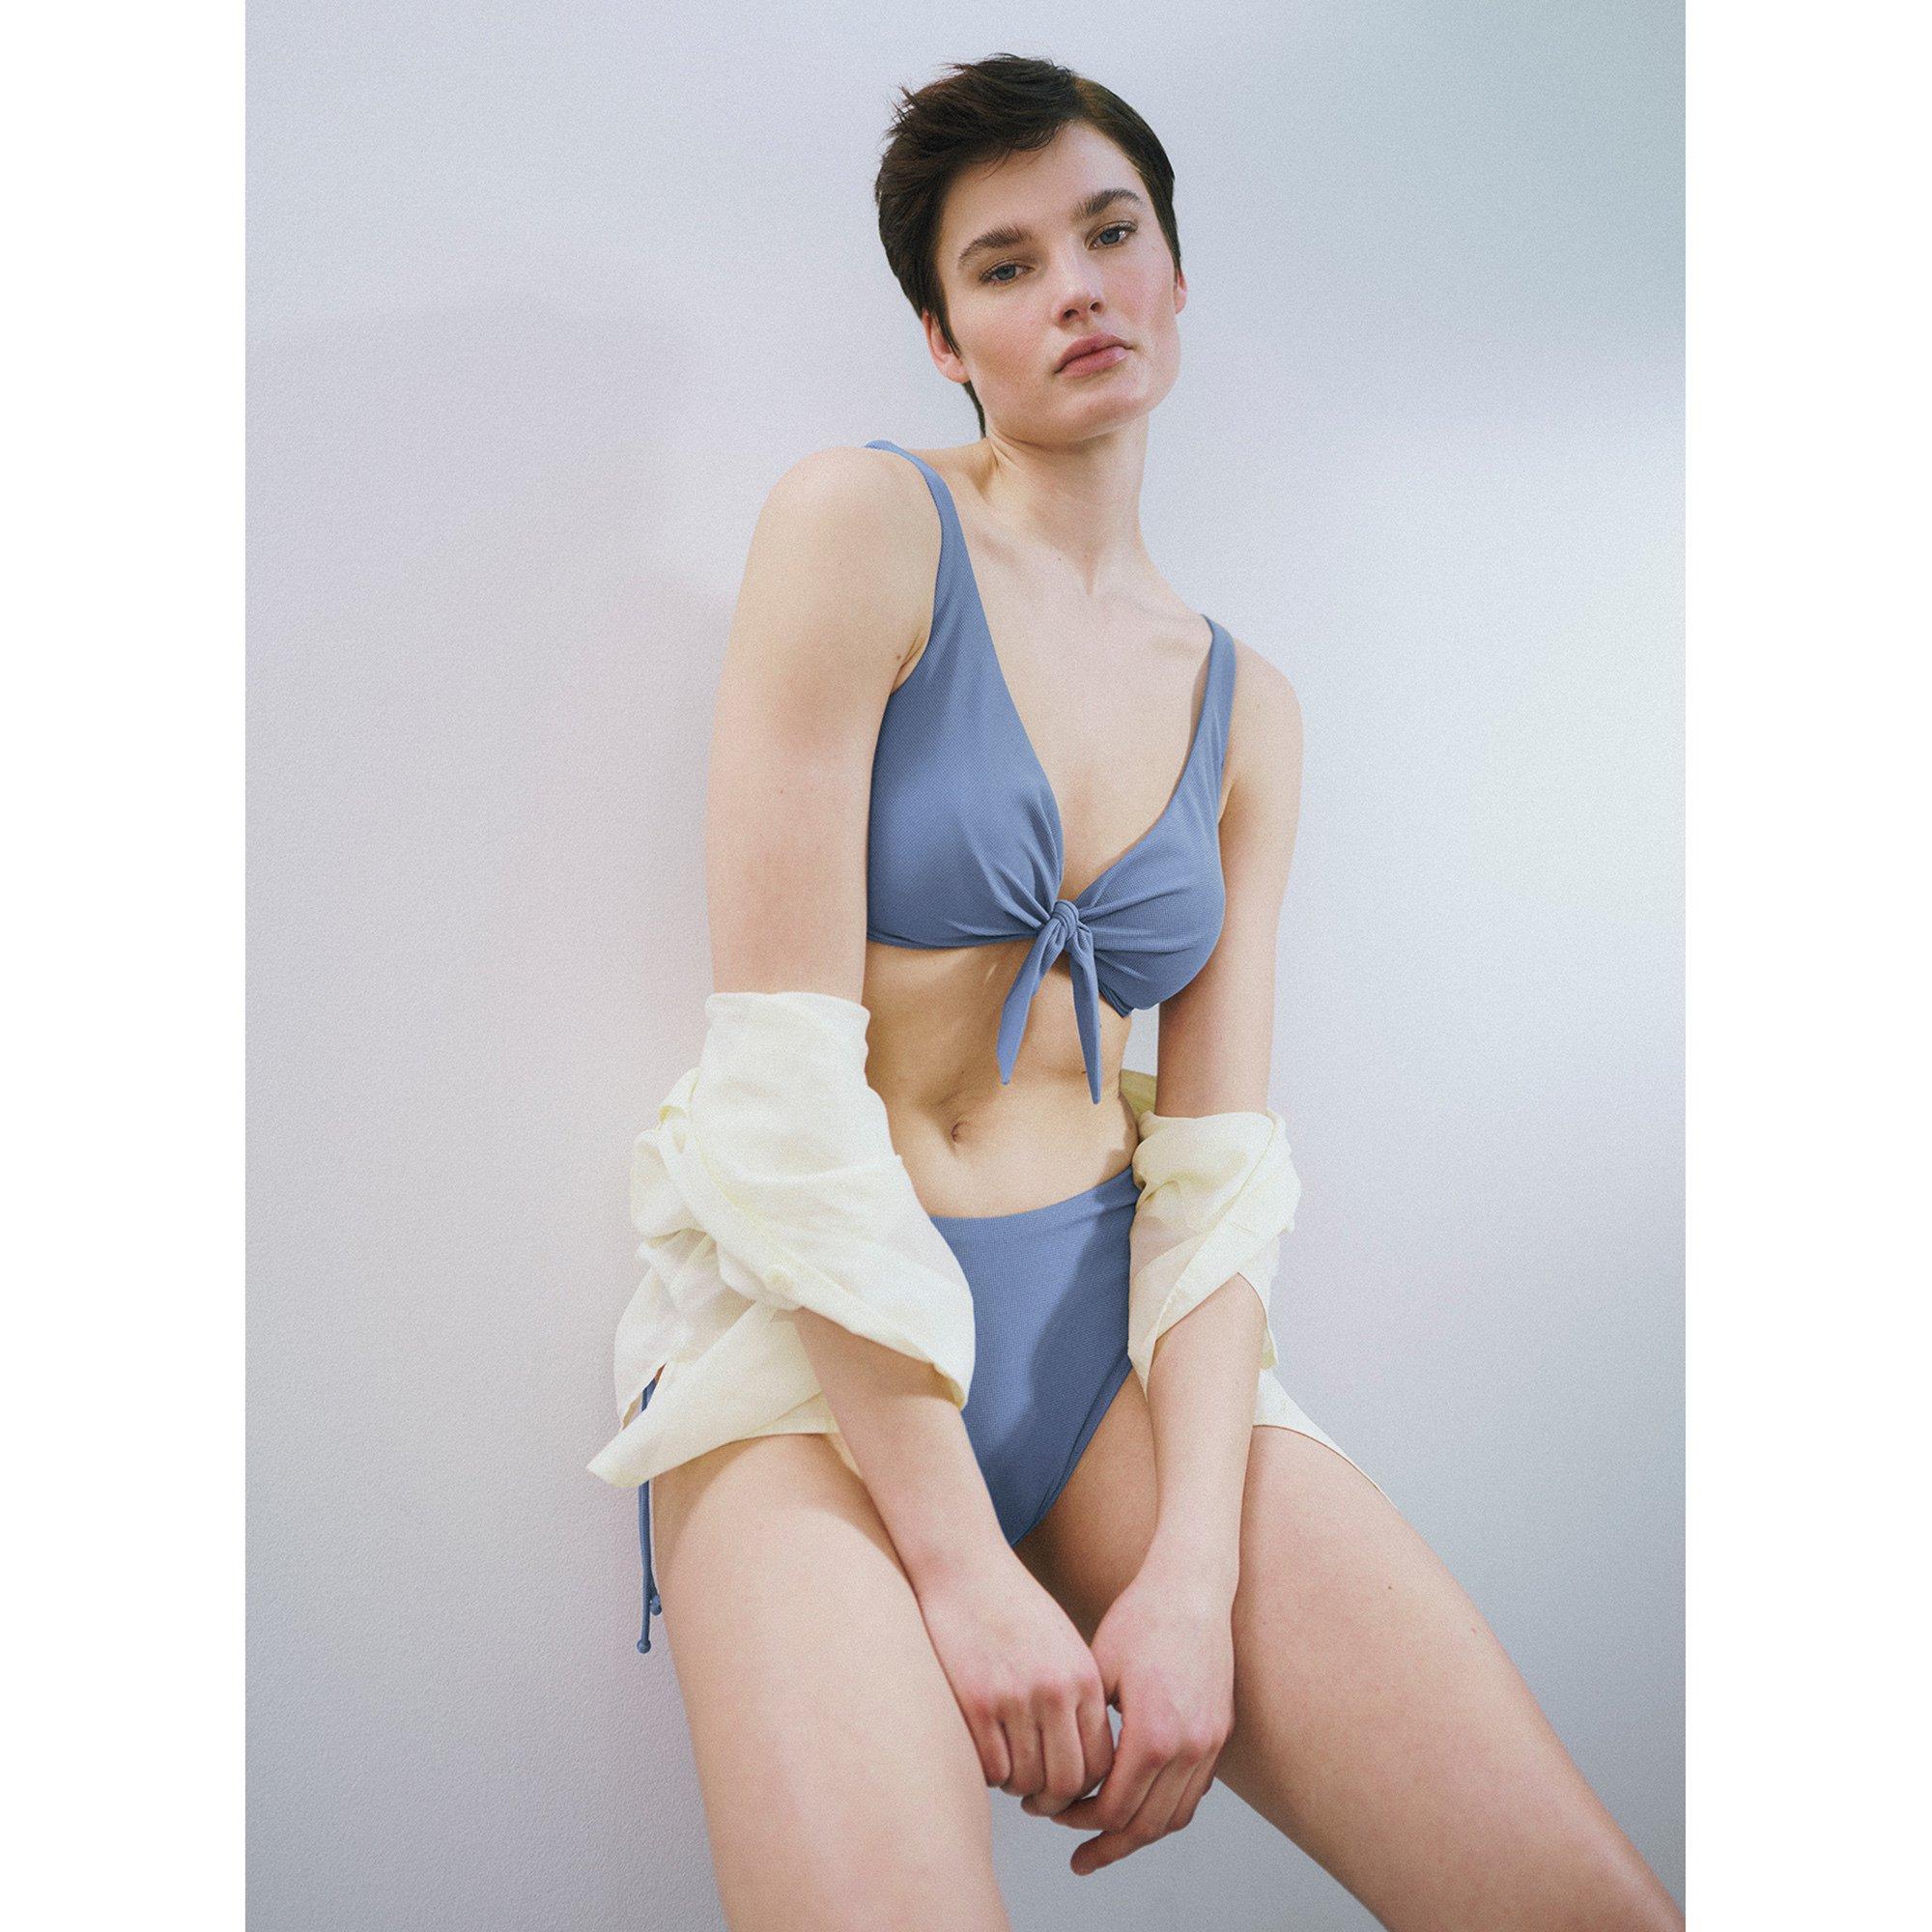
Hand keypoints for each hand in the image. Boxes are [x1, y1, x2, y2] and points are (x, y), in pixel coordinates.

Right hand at [914, 1545, 1116, 1811]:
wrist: (964, 1567)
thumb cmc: (1012, 1608)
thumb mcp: (1061, 1646)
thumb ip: (1076, 1697)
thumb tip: (1083, 1764)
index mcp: (1083, 1678)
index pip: (1100, 1762)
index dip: (1084, 1787)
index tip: (1065, 1787)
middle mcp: (1055, 1691)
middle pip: (1067, 1781)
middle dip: (1052, 1802)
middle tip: (1035, 1799)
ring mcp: (1015, 1698)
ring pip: (1027, 1780)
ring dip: (1018, 1787)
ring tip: (1009, 1774)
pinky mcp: (976, 1702)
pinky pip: (991, 1767)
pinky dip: (991, 1774)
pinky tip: (987, 1756)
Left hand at [1023, 1559, 1234, 1874]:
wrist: (1191, 1589)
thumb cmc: (1138, 1620)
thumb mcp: (1097, 1672)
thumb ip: (1086, 1731)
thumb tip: (1058, 1774)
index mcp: (1153, 1735)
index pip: (1115, 1808)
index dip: (1079, 1820)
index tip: (1051, 1814)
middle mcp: (1188, 1748)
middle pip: (1146, 1825)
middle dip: (1107, 1844)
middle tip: (1077, 1857)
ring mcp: (1209, 1743)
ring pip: (1175, 1817)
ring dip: (1138, 1835)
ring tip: (1107, 1843)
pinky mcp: (1219, 1733)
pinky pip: (1193, 1793)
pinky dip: (1165, 1811)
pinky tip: (1139, 1809)